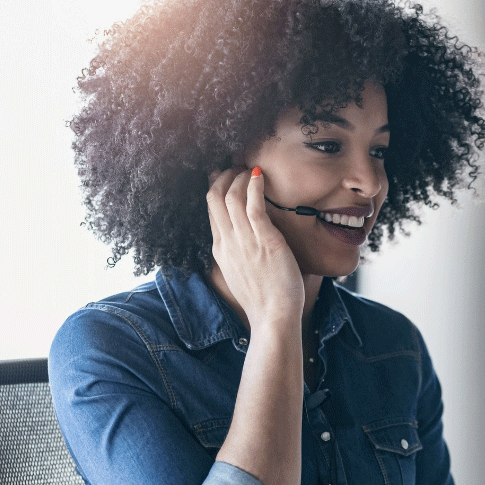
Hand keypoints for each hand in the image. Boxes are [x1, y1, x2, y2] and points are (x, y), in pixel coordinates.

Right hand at [206, 166, 304, 327]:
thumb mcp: (240, 275)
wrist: (272, 317)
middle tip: (237, 167)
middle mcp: (228, 242)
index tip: (227, 177)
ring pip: (231, 195)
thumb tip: (243, 245)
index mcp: (220, 250)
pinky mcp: (264, 240)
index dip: (217, 188)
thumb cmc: (263, 301)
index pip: (211, 210)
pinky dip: (254, 185)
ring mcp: (244, 240)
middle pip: (214, 197)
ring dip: (240, 176)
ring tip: (250, 169)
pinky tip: (260, 175)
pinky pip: (253, 204)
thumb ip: (238, 256)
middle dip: (224, 176)